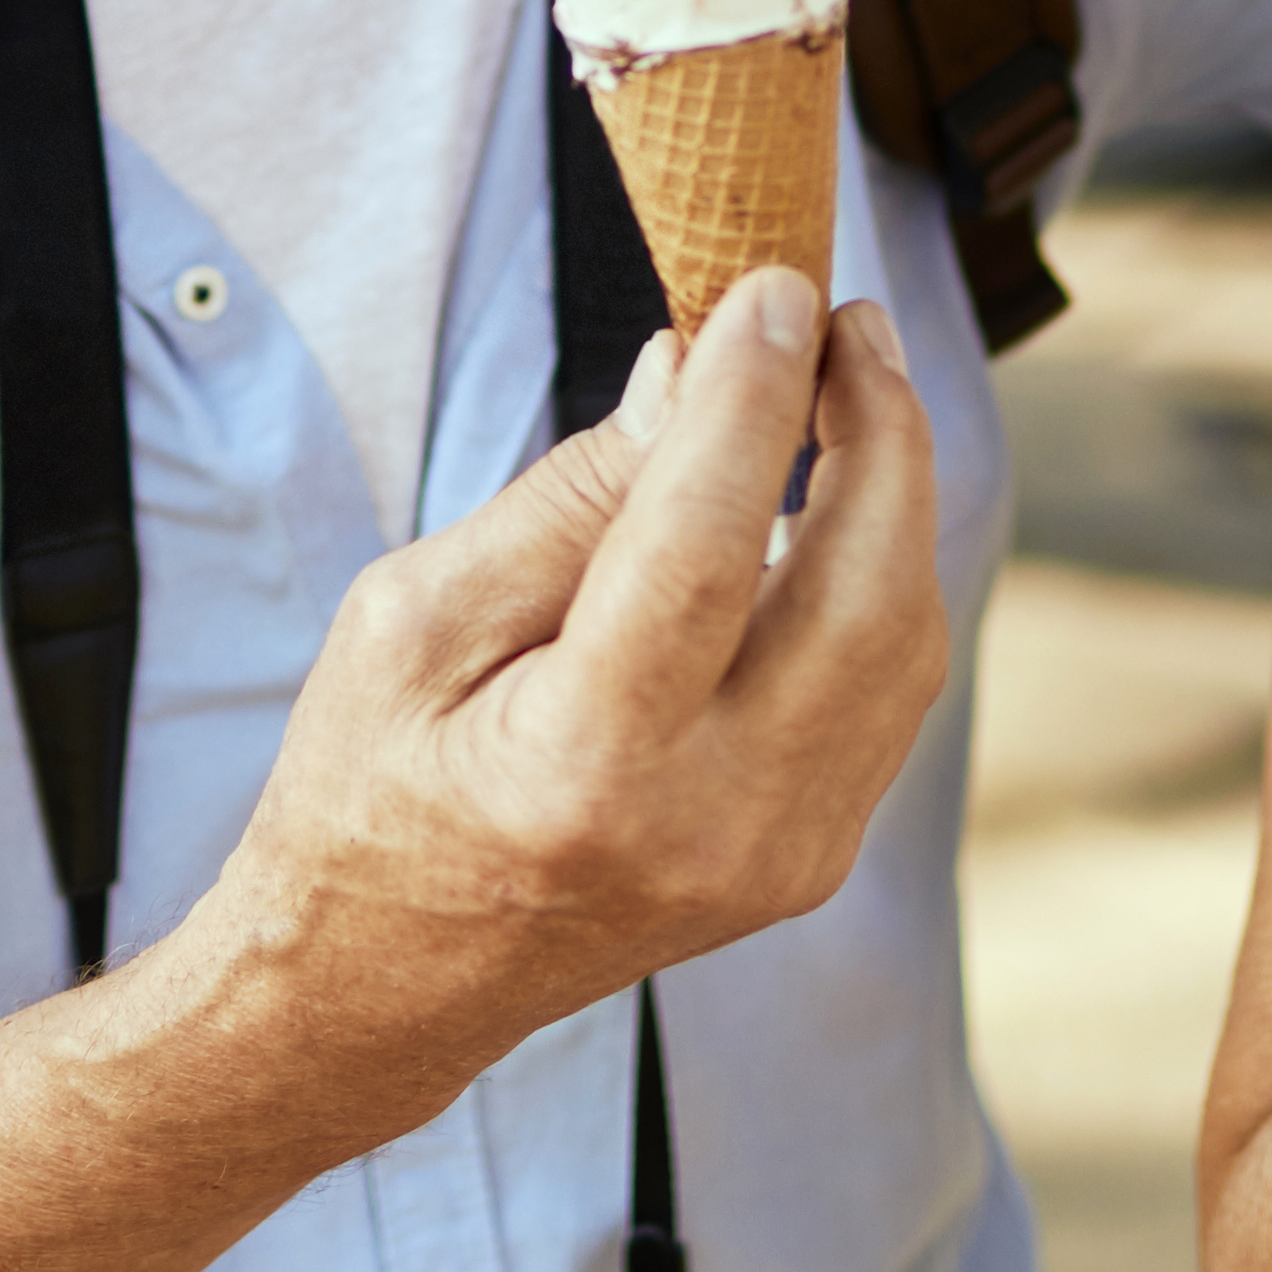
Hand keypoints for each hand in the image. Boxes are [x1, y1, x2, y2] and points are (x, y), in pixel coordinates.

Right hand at [197, 267, 950, 1108]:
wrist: (383, 983)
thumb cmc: (371, 787)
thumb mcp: (412, 621)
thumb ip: (566, 501)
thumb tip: (689, 369)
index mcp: (584, 771)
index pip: (709, 549)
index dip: (756, 401)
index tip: (779, 288)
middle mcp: (709, 827)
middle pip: (862, 596)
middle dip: (878, 431)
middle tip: (842, 321)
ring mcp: (777, 858)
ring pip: (900, 641)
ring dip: (892, 495)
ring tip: (842, 385)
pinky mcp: (806, 860)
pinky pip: (884, 691)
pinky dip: (877, 576)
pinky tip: (831, 501)